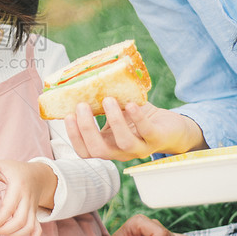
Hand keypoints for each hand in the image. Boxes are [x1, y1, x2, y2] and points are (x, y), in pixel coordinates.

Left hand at [0, 156, 54, 235]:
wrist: (39, 174)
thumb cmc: (17, 170)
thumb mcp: (3, 164)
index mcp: (18, 187)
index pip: (9, 208)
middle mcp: (27, 199)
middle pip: (21, 221)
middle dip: (5, 229)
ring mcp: (32, 208)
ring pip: (29, 227)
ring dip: (15, 235)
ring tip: (2, 234)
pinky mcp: (34, 215)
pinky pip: (38, 230)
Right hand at [64, 98, 205, 160]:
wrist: (168, 127)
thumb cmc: (137, 118)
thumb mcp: (115, 113)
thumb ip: (99, 106)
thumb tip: (79, 83)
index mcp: (107, 146)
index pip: (85, 151)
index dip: (74, 136)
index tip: (67, 116)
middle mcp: (121, 151)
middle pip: (99, 150)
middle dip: (87, 128)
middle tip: (82, 106)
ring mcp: (139, 147)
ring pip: (123, 143)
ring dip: (114, 120)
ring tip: (108, 99)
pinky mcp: (157, 138)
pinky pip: (146, 131)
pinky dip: (137, 118)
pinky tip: (130, 104)